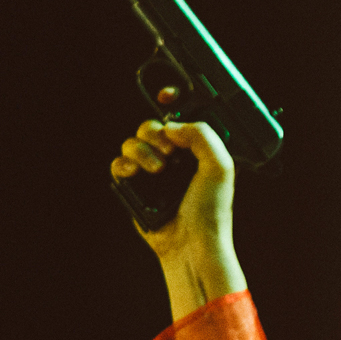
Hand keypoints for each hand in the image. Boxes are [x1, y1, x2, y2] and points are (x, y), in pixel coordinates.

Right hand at [109, 115, 246, 319]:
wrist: (192, 243)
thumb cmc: (212, 210)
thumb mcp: (221, 166)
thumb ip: (203, 135)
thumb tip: (171, 126)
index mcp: (200, 151)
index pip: (181, 118)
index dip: (173, 102)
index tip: (166, 95)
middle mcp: (177, 159)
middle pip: (151, 127)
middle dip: (155, 132)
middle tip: (169, 150)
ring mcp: (154, 172)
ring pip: (132, 142)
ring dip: (142, 150)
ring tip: (159, 169)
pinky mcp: (136, 187)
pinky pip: (119, 164)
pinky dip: (125, 165)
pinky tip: (138, 173)